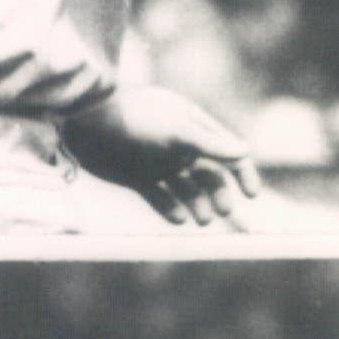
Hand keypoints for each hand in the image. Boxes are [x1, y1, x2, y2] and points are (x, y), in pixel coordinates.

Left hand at [61, 84, 261, 226]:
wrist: (87, 120)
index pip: (228, 151)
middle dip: (219, 194)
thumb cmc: (137, 119)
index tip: (251, 194)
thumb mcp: (178, 131)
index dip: (243, 172)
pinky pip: (160, 197)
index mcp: (194, 128)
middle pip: (210, 175)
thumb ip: (212, 144)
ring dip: (198, 204)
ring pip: (187, 189)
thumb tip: (246, 151)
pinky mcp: (137, 177)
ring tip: (202, 219)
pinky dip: (171, 208)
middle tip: (221, 211)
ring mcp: (159, 163)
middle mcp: (180, 146)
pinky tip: (179, 218)